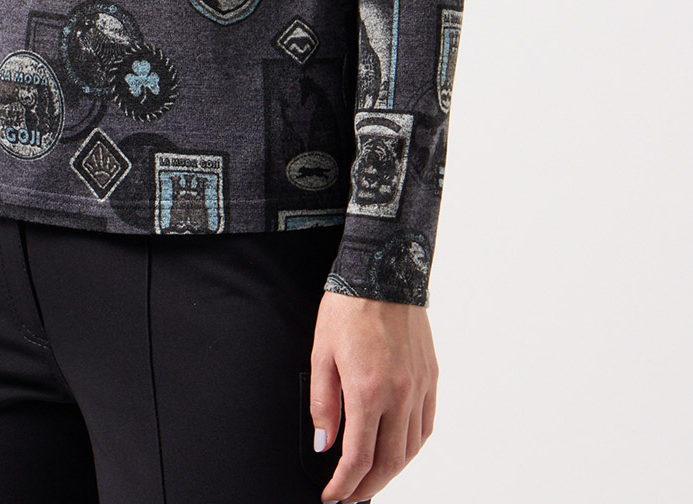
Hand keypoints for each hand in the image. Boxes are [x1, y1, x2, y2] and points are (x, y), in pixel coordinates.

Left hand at [309, 292, 437, 501]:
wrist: (383, 271)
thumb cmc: (348, 308)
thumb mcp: (321, 353)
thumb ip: (324, 403)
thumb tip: (325, 444)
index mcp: (368, 390)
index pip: (358, 458)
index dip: (344, 485)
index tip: (333, 496)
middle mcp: (399, 394)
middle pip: (388, 463)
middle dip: (367, 488)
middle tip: (351, 496)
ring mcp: (419, 387)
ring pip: (410, 450)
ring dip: (391, 473)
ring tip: (372, 479)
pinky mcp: (431, 377)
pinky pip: (426, 426)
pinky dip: (412, 448)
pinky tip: (398, 451)